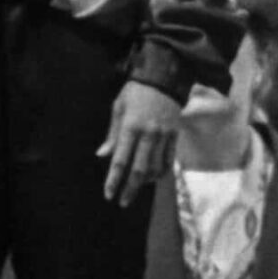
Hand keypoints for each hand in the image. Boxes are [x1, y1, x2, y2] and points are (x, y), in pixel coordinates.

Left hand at [99, 79, 182, 205]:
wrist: (166, 76)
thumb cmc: (137, 91)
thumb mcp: (119, 107)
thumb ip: (112, 133)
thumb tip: (102, 155)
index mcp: (131, 127)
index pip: (120, 160)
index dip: (113, 179)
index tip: (108, 194)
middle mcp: (149, 134)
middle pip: (139, 169)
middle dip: (130, 188)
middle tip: (123, 202)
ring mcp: (164, 135)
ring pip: (156, 167)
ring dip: (145, 181)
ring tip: (136, 187)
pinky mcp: (175, 135)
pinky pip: (169, 159)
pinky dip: (161, 171)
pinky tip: (153, 177)